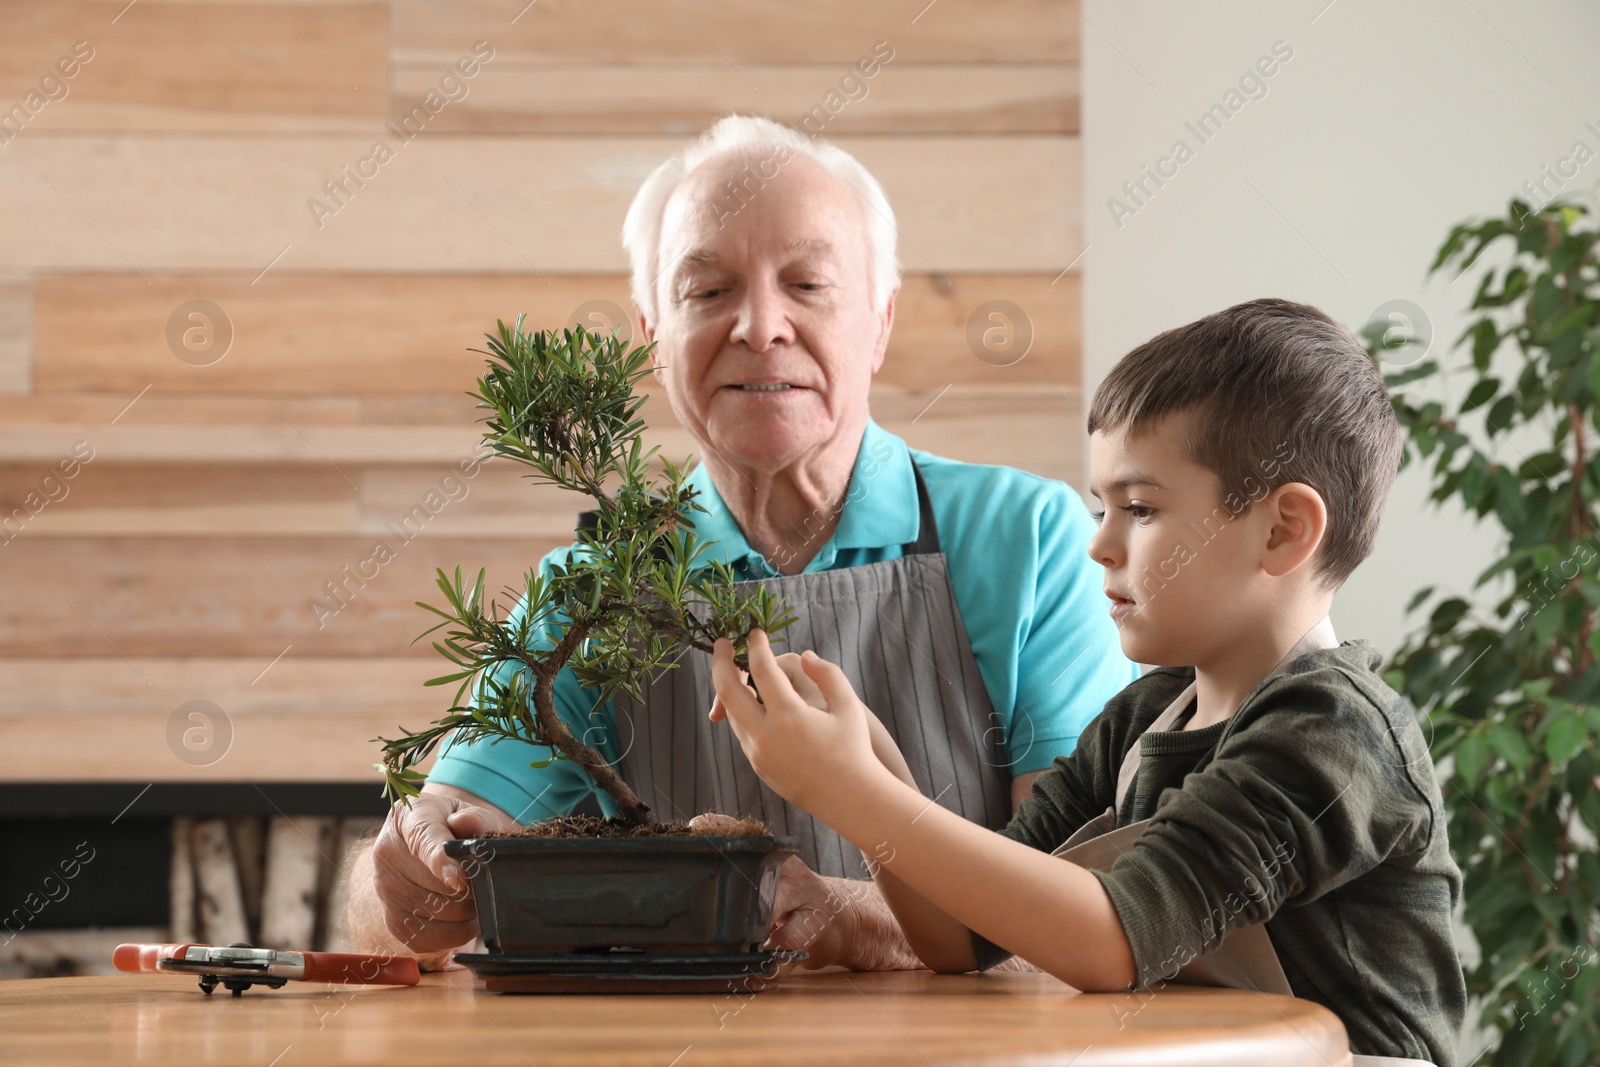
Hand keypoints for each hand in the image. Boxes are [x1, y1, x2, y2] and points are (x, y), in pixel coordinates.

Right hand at [369, 789, 519, 953]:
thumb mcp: (469, 814)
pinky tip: (463, 918)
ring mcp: (386, 889)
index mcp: (408, 817)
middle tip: (486, 882)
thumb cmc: (453, 828)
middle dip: (472, 888)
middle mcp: (387, 853)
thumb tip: (466, 822)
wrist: (424, 849)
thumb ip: (477, 817)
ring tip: (475, 896)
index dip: (442, 861)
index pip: (423, 838)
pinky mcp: (392, 920)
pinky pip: (429, 939)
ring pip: (439, 914)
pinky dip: (455, 934)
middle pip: (438, 884)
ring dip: (468, 912)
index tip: (460, 879)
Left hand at [709, 642, 915, 789]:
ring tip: (741, 671)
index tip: (756, 632)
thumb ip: (827, 673)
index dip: (757, 646)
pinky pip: (742, 732)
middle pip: (728, 691)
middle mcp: (766, 735)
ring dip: (732, 689)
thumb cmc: (853, 749)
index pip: (762, 670)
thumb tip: (804, 656)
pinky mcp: (757, 766)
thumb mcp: (848, 706)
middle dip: (720, 662)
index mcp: (790, 716)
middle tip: (723, 643)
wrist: (848, 798)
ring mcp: (758, 753)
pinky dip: (743, 712)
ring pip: (733, 713)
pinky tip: (754, 702)